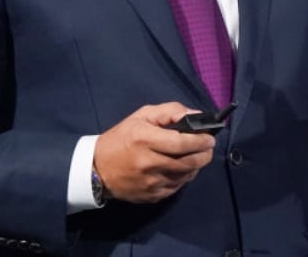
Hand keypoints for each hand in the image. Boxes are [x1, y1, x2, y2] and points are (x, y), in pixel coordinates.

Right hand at [93, 103, 216, 203]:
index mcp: (145, 140)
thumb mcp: (142, 116)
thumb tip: (196, 115)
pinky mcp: (151, 196)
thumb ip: (170, 111)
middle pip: (189, 162)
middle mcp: (149, 163)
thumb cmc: (121, 138)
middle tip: (208, 148)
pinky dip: (184, 178)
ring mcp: (150, 182)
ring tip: (195, 157)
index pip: (182, 143)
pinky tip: (181, 169)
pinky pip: (177, 187)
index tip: (210, 138)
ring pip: (186, 176)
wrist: (96, 169)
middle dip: (205, 154)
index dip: (201, 141)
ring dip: (196, 166)